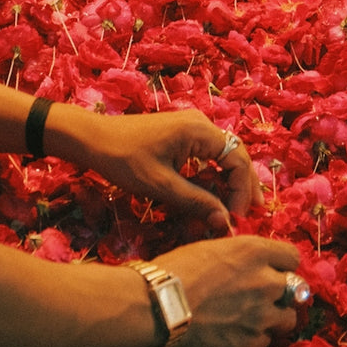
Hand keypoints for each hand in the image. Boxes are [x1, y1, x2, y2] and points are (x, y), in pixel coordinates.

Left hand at [48, 105, 254, 232]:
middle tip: (253, 213)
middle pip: (235, 154)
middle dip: (244, 184)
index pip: (237, 159)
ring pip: (224, 153)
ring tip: (240, 206)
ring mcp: (190, 126)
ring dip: (232, 179)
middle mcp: (200, 123)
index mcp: (198, 130)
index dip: (242, 191)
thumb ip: (195, 202)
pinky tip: (217, 191)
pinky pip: (208, 153)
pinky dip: (216, 173)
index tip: (237, 217)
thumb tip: (225, 222)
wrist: (92, 139)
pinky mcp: (180, 134)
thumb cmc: (123, 159)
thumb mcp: (160, 185)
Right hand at [155, 234, 300, 346]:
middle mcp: (265, 282)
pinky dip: (255, 337)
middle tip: (264, 296)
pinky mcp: (250, 342)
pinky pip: (266, 340)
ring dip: (274, 317)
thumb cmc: (176, 271)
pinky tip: (235, 331)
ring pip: (287, 319)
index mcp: (254, 252)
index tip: (272, 269)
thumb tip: (249, 266)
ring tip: (253, 317)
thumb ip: (241, 258)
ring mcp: (261, 315)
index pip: (292, 256)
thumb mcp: (212, 249)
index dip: (282, 264)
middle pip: (296, 289)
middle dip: (283, 293)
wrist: (158, 306)